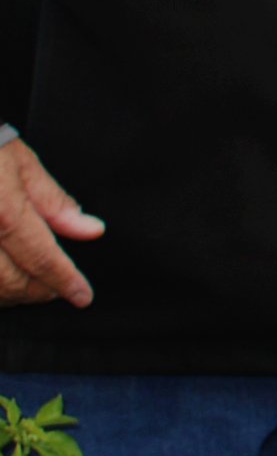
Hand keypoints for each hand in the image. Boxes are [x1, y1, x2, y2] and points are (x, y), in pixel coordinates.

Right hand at [0, 137, 101, 308]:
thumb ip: (52, 200)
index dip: (65, 281)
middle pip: (8, 280)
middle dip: (37, 292)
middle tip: (54, 288)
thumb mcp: (18, 161)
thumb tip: (89, 229)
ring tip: (26, 286)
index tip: (82, 295)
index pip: (39, 256)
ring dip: (7, 295)